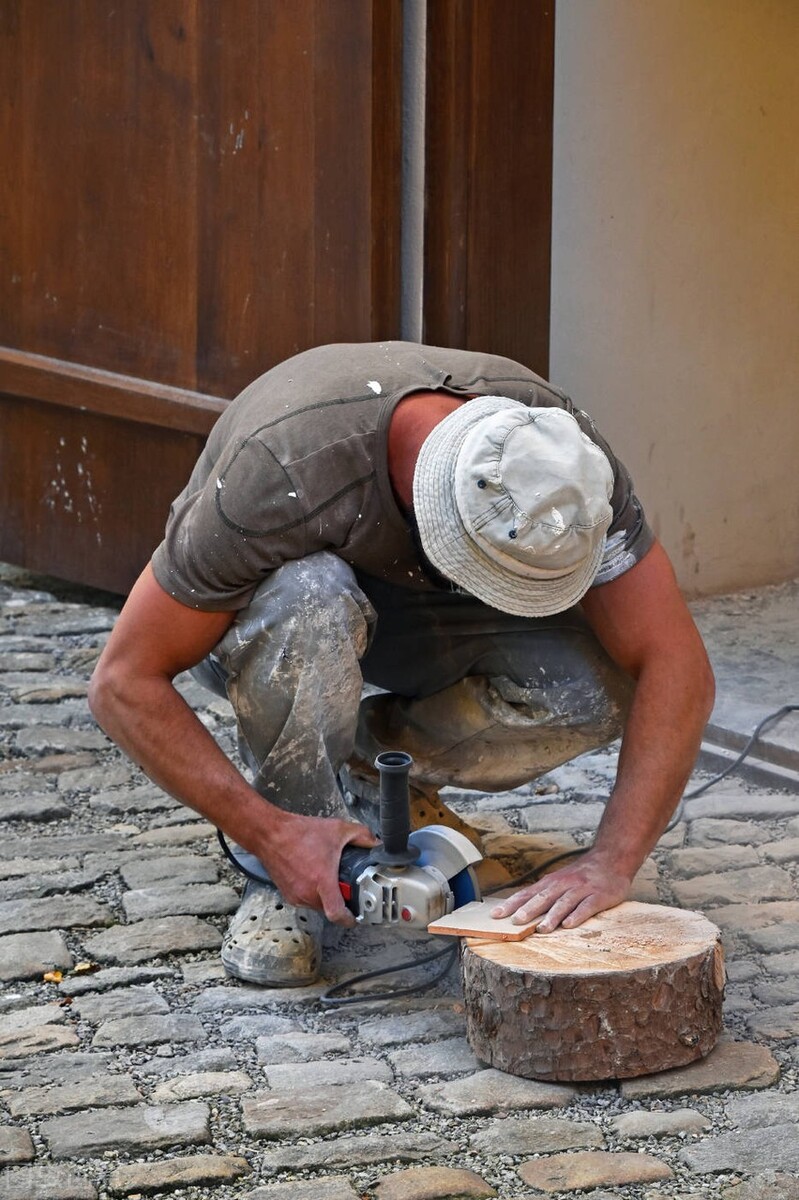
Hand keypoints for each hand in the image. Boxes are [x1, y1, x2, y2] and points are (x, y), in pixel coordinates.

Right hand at [254, 810, 378, 927]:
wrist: (270, 834)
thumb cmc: (299, 833)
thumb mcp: (337, 830)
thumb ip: (361, 836)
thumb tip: (375, 844)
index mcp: (322, 881)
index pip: (337, 913)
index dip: (349, 920)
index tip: (356, 918)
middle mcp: (307, 892)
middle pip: (330, 909)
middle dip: (340, 901)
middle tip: (346, 888)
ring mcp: (296, 895)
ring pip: (318, 905)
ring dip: (326, 896)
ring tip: (328, 878)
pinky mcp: (288, 894)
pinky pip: (306, 900)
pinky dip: (313, 892)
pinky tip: (314, 875)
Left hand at [489, 848, 631, 932]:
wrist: (611, 859)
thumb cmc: (581, 875)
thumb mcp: (559, 880)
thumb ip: (543, 894)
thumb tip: (519, 910)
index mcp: (551, 882)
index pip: (527, 893)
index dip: (512, 904)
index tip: (495, 914)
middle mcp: (563, 884)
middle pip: (543, 897)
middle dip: (528, 909)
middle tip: (515, 922)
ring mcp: (581, 890)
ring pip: (564, 903)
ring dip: (552, 916)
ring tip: (541, 929)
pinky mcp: (598, 896)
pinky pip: (587, 906)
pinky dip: (577, 915)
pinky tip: (569, 925)